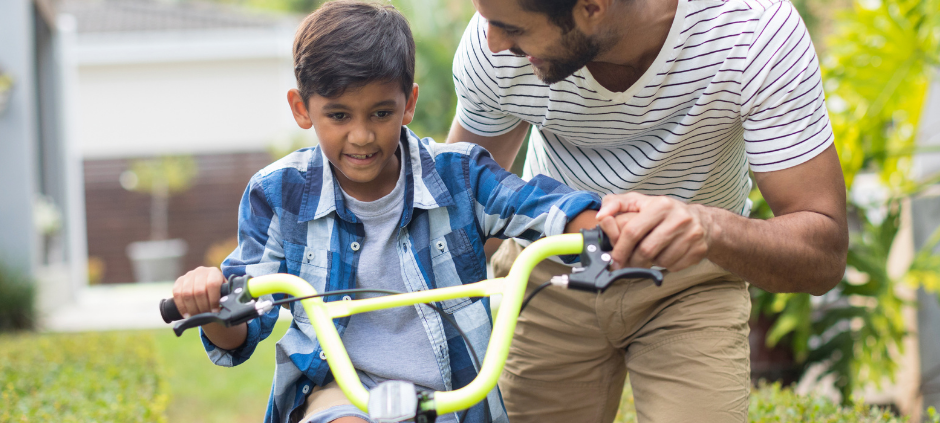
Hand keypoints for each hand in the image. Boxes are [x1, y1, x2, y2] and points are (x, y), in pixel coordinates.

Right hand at [172, 266, 224, 317]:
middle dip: (202, 307)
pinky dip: (181, 307)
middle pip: (199, 291)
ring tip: (197, 317)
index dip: (213, 300)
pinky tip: (186, 315)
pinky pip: (177, 294)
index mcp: (214, 272)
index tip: (215, 312)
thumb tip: (225, 304)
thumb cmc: (219, 292)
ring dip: (192, 308)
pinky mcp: (179, 281)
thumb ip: (225, 297)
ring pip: (187, 293)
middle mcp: (200, 271)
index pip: (212, 285)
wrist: (208, 288)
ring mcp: (188, 275)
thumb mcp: (224, 293)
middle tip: (205, 316)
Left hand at [596, 192, 711, 271]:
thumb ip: (615, 204)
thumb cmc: (663, 212)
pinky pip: (673, 266)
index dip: (620, 248)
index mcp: (661, 205)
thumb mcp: (639, 202)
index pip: (633, 231)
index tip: (614, 260)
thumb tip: (601, 216)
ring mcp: (692, 235)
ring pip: (660, 261)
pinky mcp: (699, 250)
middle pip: (646, 250)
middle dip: (632, 261)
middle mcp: (679, 218)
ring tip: (650, 254)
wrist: (702, 221)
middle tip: (627, 264)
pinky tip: (665, 255)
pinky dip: (665, 265)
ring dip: (650, 263)